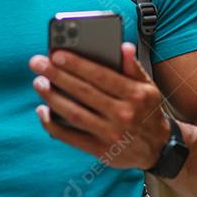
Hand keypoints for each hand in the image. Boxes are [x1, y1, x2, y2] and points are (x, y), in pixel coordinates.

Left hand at [28, 42, 196, 168]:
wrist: (158, 148)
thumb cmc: (147, 111)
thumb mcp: (148, 87)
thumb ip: (133, 67)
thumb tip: (123, 46)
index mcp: (135, 95)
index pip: (101, 76)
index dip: (77, 64)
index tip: (56, 54)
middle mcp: (123, 114)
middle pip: (84, 93)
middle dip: (57, 76)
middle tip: (37, 63)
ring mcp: (111, 134)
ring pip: (75, 113)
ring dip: (53, 98)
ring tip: (39, 83)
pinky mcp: (100, 150)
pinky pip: (71, 137)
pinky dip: (53, 125)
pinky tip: (42, 111)